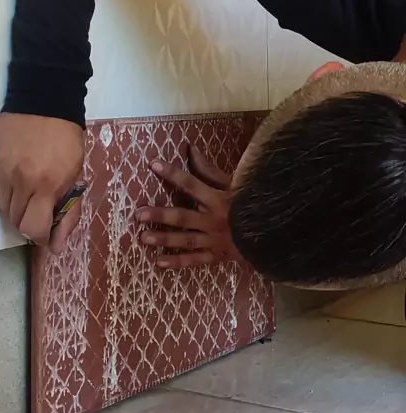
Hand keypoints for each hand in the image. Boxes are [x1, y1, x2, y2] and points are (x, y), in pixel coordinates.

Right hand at [0, 113, 84, 252]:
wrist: (44, 100)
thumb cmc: (66, 140)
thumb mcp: (76, 176)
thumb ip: (68, 212)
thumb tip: (57, 246)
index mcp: (48, 185)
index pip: (33, 229)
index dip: (39, 237)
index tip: (45, 234)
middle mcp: (22, 181)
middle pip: (16, 221)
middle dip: (29, 222)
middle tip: (40, 209)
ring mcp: (3, 171)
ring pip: (4, 207)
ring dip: (17, 206)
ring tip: (30, 189)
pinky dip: (6, 188)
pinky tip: (19, 172)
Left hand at [135, 146, 240, 268]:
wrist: (273, 234)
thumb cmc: (250, 204)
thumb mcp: (234, 184)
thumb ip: (210, 170)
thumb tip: (190, 149)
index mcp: (218, 199)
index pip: (191, 184)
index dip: (172, 174)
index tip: (154, 164)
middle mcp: (214, 220)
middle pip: (183, 217)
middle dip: (160, 215)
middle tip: (139, 214)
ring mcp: (214, 240)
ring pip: (185, 240)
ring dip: (164, 239)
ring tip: (144, 237)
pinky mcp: (215, 256)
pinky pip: (194, 260)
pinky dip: (177, 262)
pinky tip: (159, 262)